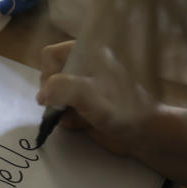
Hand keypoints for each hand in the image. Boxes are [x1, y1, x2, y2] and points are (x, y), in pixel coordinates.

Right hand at [37, 41, 186, 183]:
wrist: (144, 133)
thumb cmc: (121, 108)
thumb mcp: (88, 94)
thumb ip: (61, 88)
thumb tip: (42, 96)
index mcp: (89, 54)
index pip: (51, 55)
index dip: (48, 74)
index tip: (55, 91)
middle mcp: (85, 68)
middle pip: (50, 77)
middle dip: (52, 95)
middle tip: (63, 107)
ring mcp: (85, 88)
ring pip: (55, 96)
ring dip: (59, 110)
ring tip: (75, 118)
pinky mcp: (86, 107)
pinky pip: (64, 111)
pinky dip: (67, 120)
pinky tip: (81, 125)